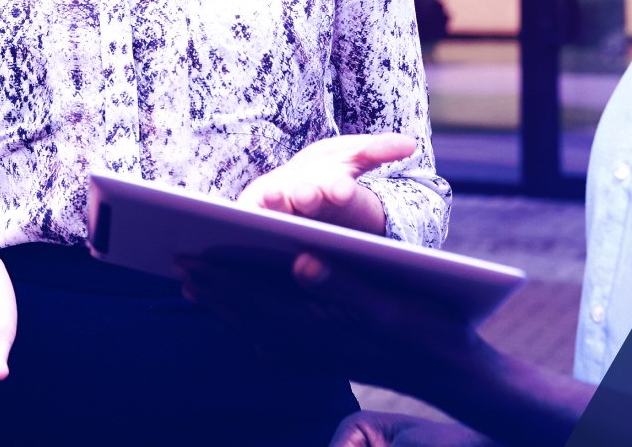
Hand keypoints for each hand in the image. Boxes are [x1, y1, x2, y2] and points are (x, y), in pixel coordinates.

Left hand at [184, 254, 590, 446]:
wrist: (454, 372)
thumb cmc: (425, 327)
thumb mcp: (388, 304)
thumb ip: (343, 284)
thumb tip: (299, 262)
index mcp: (320, 321)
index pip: (255, 296)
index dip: (219, 278)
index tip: (185, 259)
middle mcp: (312, 340)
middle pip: (251, 312)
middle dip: (214, 290)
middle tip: (177, 270)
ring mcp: (320, 353)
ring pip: (262, 329)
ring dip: (229, 310)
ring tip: (199, 293)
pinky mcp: (333, 358)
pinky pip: (284, 347)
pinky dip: (261, 337)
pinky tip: (253, 339)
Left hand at [238, 133, 416, 233]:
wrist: (294, 191)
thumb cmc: (328, 173)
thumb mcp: (353, 155)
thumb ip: (378, 149)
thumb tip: (411, 144)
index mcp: (337, 199)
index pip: (340, 197)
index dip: (339, 193)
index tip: (341, 189)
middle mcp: (310, 214)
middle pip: (309, 208)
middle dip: (306, 200)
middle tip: (304, 194)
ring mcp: (282, 217)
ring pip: (278, 214)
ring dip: (274, 207)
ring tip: (269, 195)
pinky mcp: (254, 216)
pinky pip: (248, 216)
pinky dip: (245, 215)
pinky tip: (239, 211)